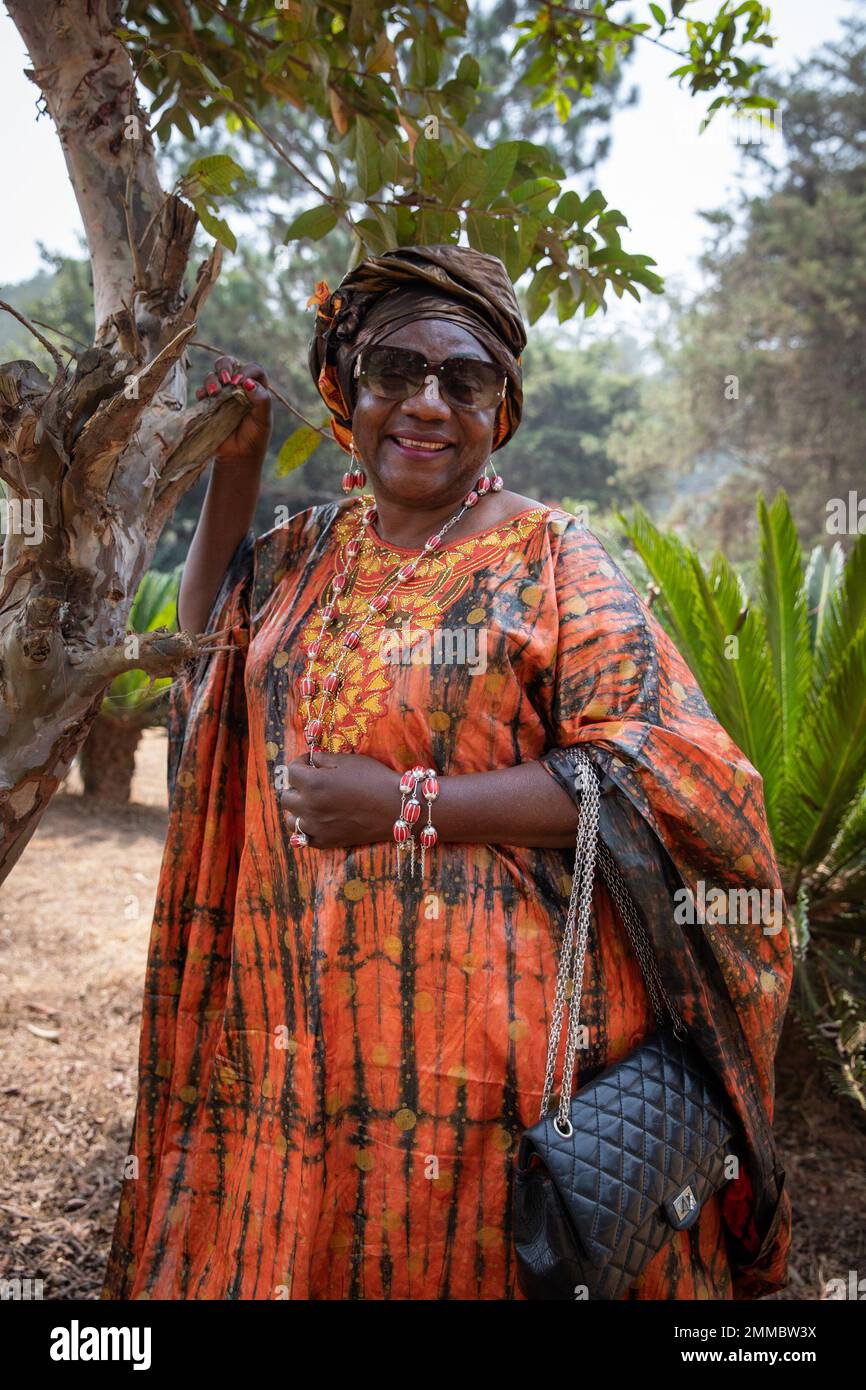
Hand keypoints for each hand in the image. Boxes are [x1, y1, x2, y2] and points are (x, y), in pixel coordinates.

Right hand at [196, 355, 272, 469]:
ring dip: (211, 379)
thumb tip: (248, 383)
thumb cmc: (254, 437)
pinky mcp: (209, 403)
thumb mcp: (263, 420)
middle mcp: (238, 386)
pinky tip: (204, 398)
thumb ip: (261, 401)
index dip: (246, 371)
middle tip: (225, 380)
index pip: (252, 368)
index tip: (241, 383)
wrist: (238, 455)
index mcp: (256, 387)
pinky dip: (201, 391)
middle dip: (224, 367)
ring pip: (213, 375)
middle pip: (229, 363)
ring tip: (214, 393)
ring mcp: (222, 393)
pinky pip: (201, 391)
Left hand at [279, 751, 398, 848]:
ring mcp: (316, 827)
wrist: (396, 808)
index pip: (292, 771)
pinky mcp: (325, 842)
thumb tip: (309, 760)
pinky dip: (306, 829)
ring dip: (298, 810)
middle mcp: (309, 806)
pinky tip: (318, 820)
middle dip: (296, 787)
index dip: (300, 763)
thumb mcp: (347, 760)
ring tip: (312, 803)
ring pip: (291, 820)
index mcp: (313, 783)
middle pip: (286, 797)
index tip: (310, 762)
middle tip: (311, 783)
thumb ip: (322, 759)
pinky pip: (303, 837)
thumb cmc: (374, 779)